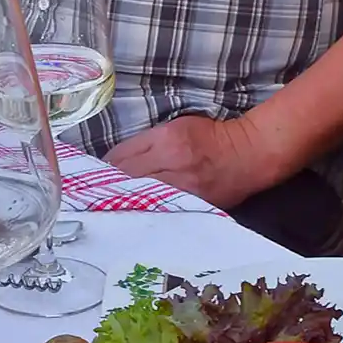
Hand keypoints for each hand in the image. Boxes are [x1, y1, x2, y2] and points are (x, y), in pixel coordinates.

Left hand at [105, 114, 286, 209]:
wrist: (249, 155)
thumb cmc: (211, 138)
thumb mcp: (177, 128)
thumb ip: (146, 144)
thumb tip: (114, 163)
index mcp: (166, 138)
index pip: (121, 155)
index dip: (103, 167)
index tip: (93, 176)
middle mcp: (173, 161)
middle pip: (126, 177)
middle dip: (107, 186)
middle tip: (93, 196)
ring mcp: (184, 186)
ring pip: (141, 196)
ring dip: (122, 202)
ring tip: (109, 208)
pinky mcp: (194, 203)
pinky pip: (161, 209)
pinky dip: (145, 211)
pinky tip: (135, 214)